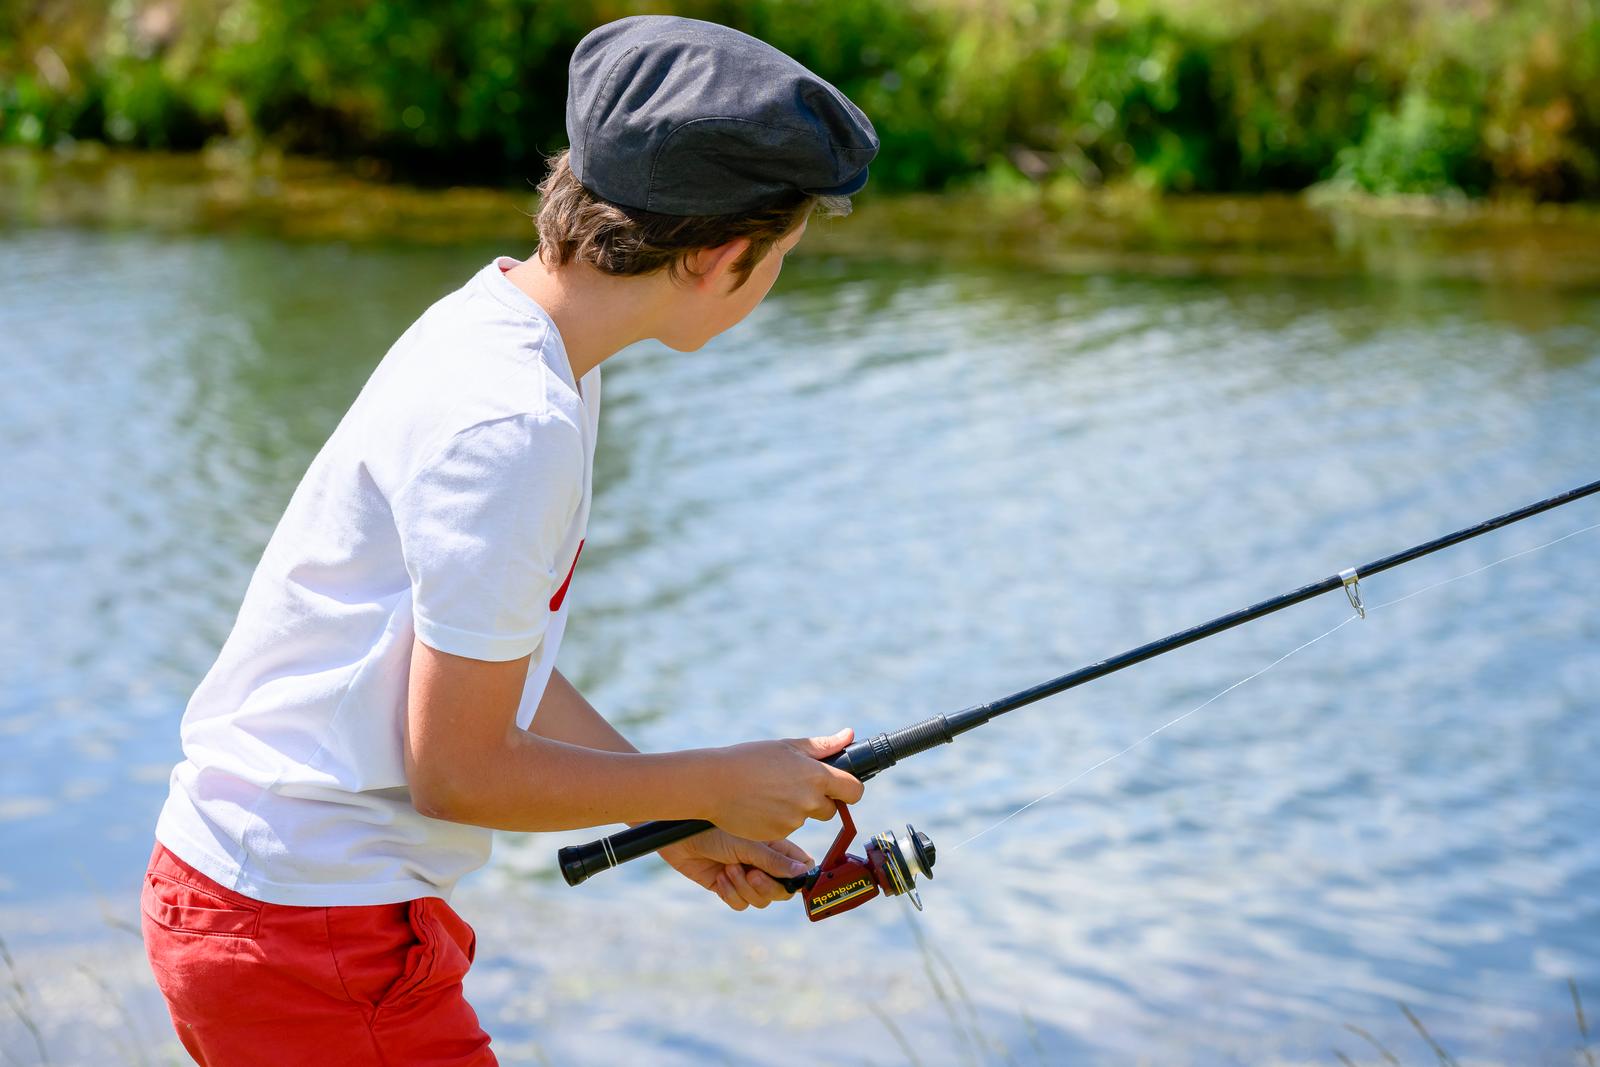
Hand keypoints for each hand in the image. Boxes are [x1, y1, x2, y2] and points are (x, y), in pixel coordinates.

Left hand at [660, 828, 814, 910]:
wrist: (678, 837)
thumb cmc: (714, 829)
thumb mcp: (748, 845)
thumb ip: (775, 861)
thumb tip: (805, 873)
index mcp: (774, 847)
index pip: (799, 869)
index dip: (797, 879)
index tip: (790, 882)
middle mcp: (763, 863)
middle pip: (781, 891)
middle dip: (766, 887)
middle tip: (752, 874)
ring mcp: (745, 876)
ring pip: (760, 901)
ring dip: (744, 888)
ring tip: (729, 869)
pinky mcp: (727, 888)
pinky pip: (739, 904)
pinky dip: (730, 893)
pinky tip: (719, 876)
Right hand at [704, 728, 864, 840]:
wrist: (714, 784)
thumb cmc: (749, 759)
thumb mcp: (786, 747)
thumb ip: (822, 745)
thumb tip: (849, 736)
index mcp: (816, 776)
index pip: (854, 791)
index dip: (849, 789)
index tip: (839, 786)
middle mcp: (809, 801)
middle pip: (831, 809)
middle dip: (819, 800)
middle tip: (793, 785)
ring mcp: (794, 821)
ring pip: (806, 817)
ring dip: (795, 808)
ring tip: (769, 792)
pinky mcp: (778, 835)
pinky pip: (787, 829)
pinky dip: (778, 819)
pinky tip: (760, 805)